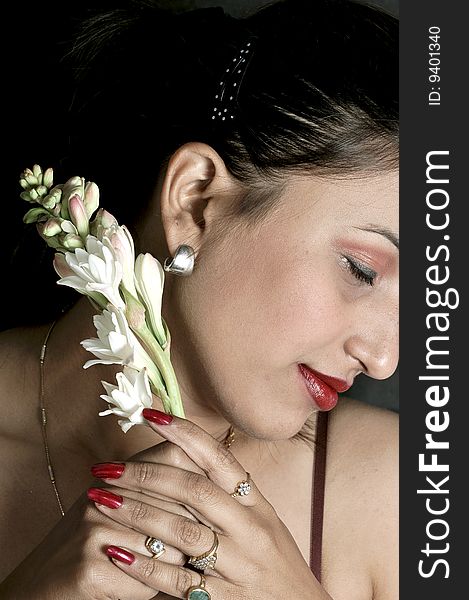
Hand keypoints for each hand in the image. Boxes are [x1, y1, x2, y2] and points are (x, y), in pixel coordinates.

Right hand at [0, 439, 202, 599]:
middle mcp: (104, 494)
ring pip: (171, 544)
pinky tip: (148, 584)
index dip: (200, 477)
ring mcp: (95, 529)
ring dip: (180, 562)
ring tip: (175, 566)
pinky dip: (158, 586)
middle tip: (200, 543)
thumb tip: (212, 477)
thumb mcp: (118, 505)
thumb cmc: (93, 545)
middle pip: (179, 502)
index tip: (214, 500)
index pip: (174, 456)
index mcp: (115, 476)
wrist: (41, 587)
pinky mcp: (90, 568)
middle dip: (195, 528)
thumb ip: (154, 486)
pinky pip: (150, 577)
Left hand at [89, 410, 331, 599]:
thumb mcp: (263, 521)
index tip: (150, 414)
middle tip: (106, 467)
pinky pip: (179, 580)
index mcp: (257, 504)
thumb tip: (189, 459)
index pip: (218, 458)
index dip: (184, 433)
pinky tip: (118, 554)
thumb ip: (231, 494)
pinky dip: (146, 566)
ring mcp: (238, 565)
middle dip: (145, 474)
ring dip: (137, 514)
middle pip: (193, 490)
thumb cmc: (276, 564)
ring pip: (181, 532)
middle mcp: (250, 528)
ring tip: (102, 500)